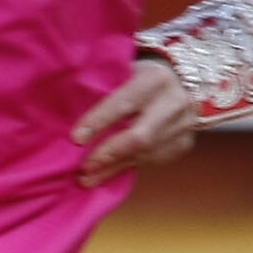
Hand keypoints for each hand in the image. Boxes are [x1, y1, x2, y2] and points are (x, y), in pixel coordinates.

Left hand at [73, 59, 196, 184]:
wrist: (185, 81)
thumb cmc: (141, 79)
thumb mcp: (126, 73)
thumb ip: (106, 90)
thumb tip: (67, 114)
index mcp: (155, 79)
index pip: (124, 103)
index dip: (99, 121)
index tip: (76, 138)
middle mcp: (174, 101)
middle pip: (139, 136)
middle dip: (108, 154)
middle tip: (83, 168)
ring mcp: (183, 124)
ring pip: (145, 154)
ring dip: (113, 168)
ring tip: (87, 178)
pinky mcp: (184, 143)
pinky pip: (153, 161)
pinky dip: (127, 168)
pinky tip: (107, 173)